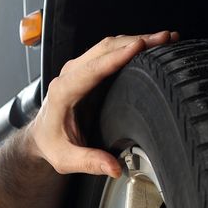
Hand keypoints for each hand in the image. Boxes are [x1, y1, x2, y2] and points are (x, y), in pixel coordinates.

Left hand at [28, 31, 179, 177]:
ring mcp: (79, 68)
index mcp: (63, 92)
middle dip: (136, 41)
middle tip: (165, 39)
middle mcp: (70, 74)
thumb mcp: (66, 159)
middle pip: (105, 49)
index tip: (138, 47)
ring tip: (165, 39)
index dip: (116, 57)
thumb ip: (89, 162)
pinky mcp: (89, 67)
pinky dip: (131, 45)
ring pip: (110, 45)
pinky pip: (111, 50)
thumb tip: (115, 168)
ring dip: (137, 40)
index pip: (93, 69)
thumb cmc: (52, 144)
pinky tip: (151, 46)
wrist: (41, 135)